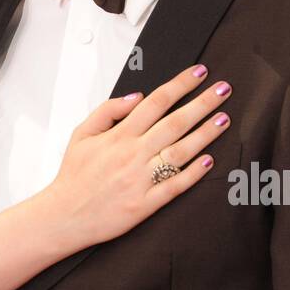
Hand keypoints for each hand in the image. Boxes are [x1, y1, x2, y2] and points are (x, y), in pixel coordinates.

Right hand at [41, 64, 231, 248]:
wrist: (65, 215)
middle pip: (175, 122)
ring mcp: (141, 180)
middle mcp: (133, 155)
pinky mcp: (146, 204)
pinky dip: (194, 173)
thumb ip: (108, 111)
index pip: (156, 102)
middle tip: (224, 90)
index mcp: (119, 136)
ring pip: (181, 152)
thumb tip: (136, 96)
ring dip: (205, 134)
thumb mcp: (82, 133)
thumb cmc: (74, 175)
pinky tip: (210, 160)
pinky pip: (175, 186)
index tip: (199, 73)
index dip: (180, 85)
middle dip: (202, 103)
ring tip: (224, 119)